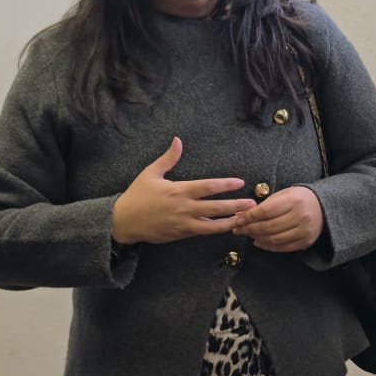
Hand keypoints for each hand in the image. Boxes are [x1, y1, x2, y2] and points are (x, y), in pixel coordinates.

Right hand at [111, 137, 255, 245]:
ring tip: (245, 219)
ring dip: (229, 221)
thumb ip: (168, 158)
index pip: (207, 187)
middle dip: (235, 205)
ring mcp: (183, 223)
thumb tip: (178, 140)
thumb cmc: (137, 195)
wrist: (124, 221)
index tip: (239, 182)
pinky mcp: (180, 234)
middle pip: (215, 207)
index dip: (225, 185)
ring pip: (211, 225)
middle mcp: (183, 207)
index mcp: (178, 190)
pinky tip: (227, 227)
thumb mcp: (151, 173)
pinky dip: (215, 230)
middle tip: (252, 204)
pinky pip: (202, 232)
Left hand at [227, 185, 324, 251]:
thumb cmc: (299, 198)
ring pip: (274, 239)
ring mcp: (304, 231)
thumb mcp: (284, 195)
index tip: (237, 219)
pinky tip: (259, 242)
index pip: (265, 211)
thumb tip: (241, 214)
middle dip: (249, 229)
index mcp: (294, 200)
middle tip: (238, 229)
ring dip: (257, 238)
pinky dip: (268, 246)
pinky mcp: (306, 242)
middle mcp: (301, 216)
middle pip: (268, 227)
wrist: (324, 207)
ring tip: (248, 234)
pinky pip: (282, 247)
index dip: (248, 217)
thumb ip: (264, 205)